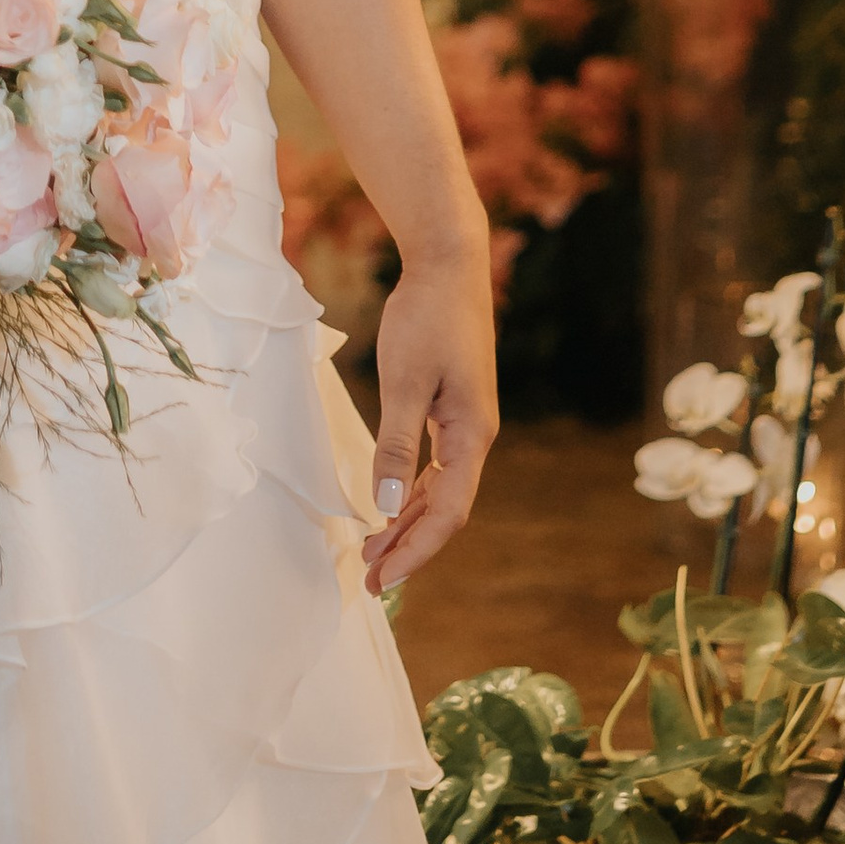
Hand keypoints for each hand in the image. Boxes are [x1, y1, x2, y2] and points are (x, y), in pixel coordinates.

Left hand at [361, 244, 497, 595]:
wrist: (448, 264)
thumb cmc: (427, 317)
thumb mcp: (404, 382)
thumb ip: (396, 446)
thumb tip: (383, 507)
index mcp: (471, 436)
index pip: (447, 514)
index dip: (415, 551)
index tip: (382, 577)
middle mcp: (476, 438)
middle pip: (445, 511)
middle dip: (409, 547)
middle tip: (369, 579)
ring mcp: (466, 424)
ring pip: (440, 491)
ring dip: (408, 523)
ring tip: (373, 551)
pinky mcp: (453, 409)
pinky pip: (435, 467)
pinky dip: (412, 492)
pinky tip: (391, 506)